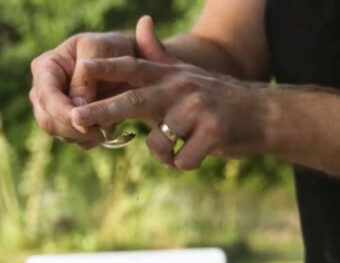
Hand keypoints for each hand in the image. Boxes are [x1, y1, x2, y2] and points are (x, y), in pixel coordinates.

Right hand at [29, 15, 175, 148]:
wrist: (124, 60)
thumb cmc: (109, 48)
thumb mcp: (98, 50)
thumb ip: (85, 77)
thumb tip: (76, 107)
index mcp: (45, 67)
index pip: (46, 96)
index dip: (62, 111)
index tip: (82, 121)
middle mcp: (44, 91)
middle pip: (48, 121)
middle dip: (74, 127)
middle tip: (101, 128)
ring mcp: (54, 110)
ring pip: (61, 134)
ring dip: (85, 135)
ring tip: (109, 125)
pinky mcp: (68, 123)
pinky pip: (75, 140)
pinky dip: (92, 139)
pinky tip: (106, 128)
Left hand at [68, 57, 269, 168]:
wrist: (263, 115)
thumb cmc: (217, 98)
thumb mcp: (186, 73)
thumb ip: (158, 54)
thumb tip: (141, 21)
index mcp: (170, 76)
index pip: (134, 67)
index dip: (107, 67)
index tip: (82, 68)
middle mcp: (181, 88)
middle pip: (135, 102)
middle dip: (102, 111)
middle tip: (76, 118)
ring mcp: (198, 109)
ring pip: (159, 142)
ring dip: (165, 153)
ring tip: (184, 144)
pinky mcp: (213, 132)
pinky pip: (181, 160)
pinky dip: (185, 163)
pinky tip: (201, 152)